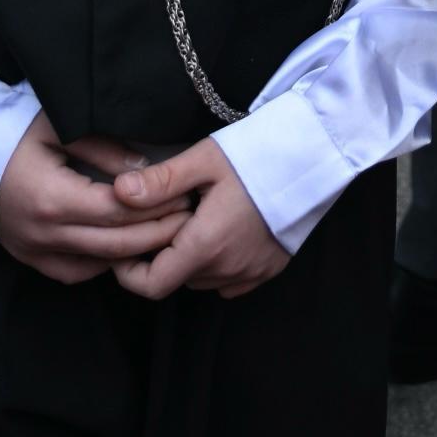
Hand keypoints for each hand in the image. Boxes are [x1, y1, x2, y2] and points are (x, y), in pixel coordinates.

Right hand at [0, 117, 188, 285]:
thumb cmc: (17, 135)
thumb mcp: (61, 127)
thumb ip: (105, 149)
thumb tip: (147, 171)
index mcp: (51, 198)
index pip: (117, 211)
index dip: (155, 207)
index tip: (185, 196)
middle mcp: (43, 233)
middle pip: (114, 244)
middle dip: (157, 234)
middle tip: (190, 218)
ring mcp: (35, 252)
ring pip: (99, 264)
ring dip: (136, 252)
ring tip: (169, 231)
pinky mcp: (31, 260)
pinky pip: (77, 272)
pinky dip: (105, 262)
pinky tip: (128, 246)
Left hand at [108, 138, 288, 299]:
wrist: (317, 153)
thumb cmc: (260, 152)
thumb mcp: (206, 158)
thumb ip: (161, 180)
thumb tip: (118, 193)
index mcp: (206, 245)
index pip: (152, 285)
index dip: (129, 273)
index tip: (124, 248)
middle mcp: (228, 269)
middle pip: (177, 277)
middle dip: (164, 254)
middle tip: (167, 216)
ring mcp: (252, 272)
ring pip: (203, 278)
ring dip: (192, 258)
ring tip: (198, 217)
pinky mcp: (270, 268)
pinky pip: (231, 279)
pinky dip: (219, 264)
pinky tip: (226, 230)